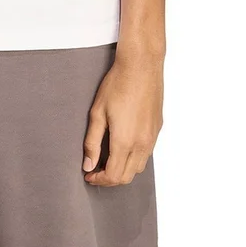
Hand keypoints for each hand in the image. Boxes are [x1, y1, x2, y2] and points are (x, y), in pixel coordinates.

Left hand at [82, 47, 163, 185]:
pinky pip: (147, 153)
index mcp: (125, 141)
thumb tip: (88, 164)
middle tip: (96, 169)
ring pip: (139, 167)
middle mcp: (142, 143)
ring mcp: (152, 137)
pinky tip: (123, 146)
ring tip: (108, 159)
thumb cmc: (118, 84)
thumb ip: (92, 142)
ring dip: (123, 169)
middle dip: (110, 179)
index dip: (99, 180)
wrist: (141, 66)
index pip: (114, 176)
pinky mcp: (157, 129)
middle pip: (127, 176)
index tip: (89, 175)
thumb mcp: (97, 112)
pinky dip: (134, 158)